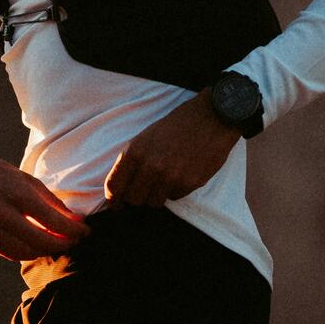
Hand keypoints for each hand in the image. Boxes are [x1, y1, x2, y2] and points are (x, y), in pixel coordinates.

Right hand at [0, 149, 91, 262]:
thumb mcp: (27, 180)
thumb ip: (51, 202)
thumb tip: (76, 221)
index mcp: (17, 194)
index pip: (54, 222)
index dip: (74, 230)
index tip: (86, 231)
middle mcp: (2, 213)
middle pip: (42, 242)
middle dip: (63, 244)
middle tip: (75, 241)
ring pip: (27, 252)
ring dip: (46, 251)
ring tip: (57, 243)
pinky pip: (10, 253)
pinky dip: (28, 252)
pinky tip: (37, 246)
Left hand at [103, 92, 240, 207]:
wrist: (212, 118)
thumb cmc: (177, 126)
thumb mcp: (146, 137)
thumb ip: (133, 160)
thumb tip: (121, 187)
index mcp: (135, 151)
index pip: (114, 185)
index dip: (113, 199)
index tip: (115, 205)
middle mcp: (151, 166)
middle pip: (134, 199)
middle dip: (136, 197)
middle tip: (143, 191)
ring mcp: (170, 176)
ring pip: (153, 202)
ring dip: (156, 195)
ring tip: (164, 179)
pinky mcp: (189, 183)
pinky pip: (174, 197)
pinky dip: (175, 190)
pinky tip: (181, 174)